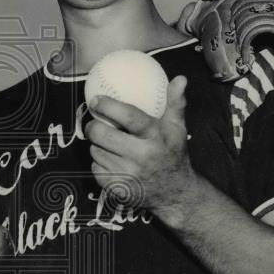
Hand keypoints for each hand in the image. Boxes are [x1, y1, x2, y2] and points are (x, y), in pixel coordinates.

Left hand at [84, 76, 196, 221]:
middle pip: (103, 135)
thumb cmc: (172, 155)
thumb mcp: (177, 129)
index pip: (129, 118)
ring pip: (96, 151)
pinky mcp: (117, 188)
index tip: (96, 100)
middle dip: (94, 126)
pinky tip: (111, 161)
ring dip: (98, 145)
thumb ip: (175, 104)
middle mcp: (142, 156)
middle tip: (95, 123)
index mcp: (155, 138)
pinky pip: (95, 168)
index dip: (109, 107)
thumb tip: (180, 79)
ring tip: (109, 144)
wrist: (174, 194)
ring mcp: (128, 174)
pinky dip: (99, 163)